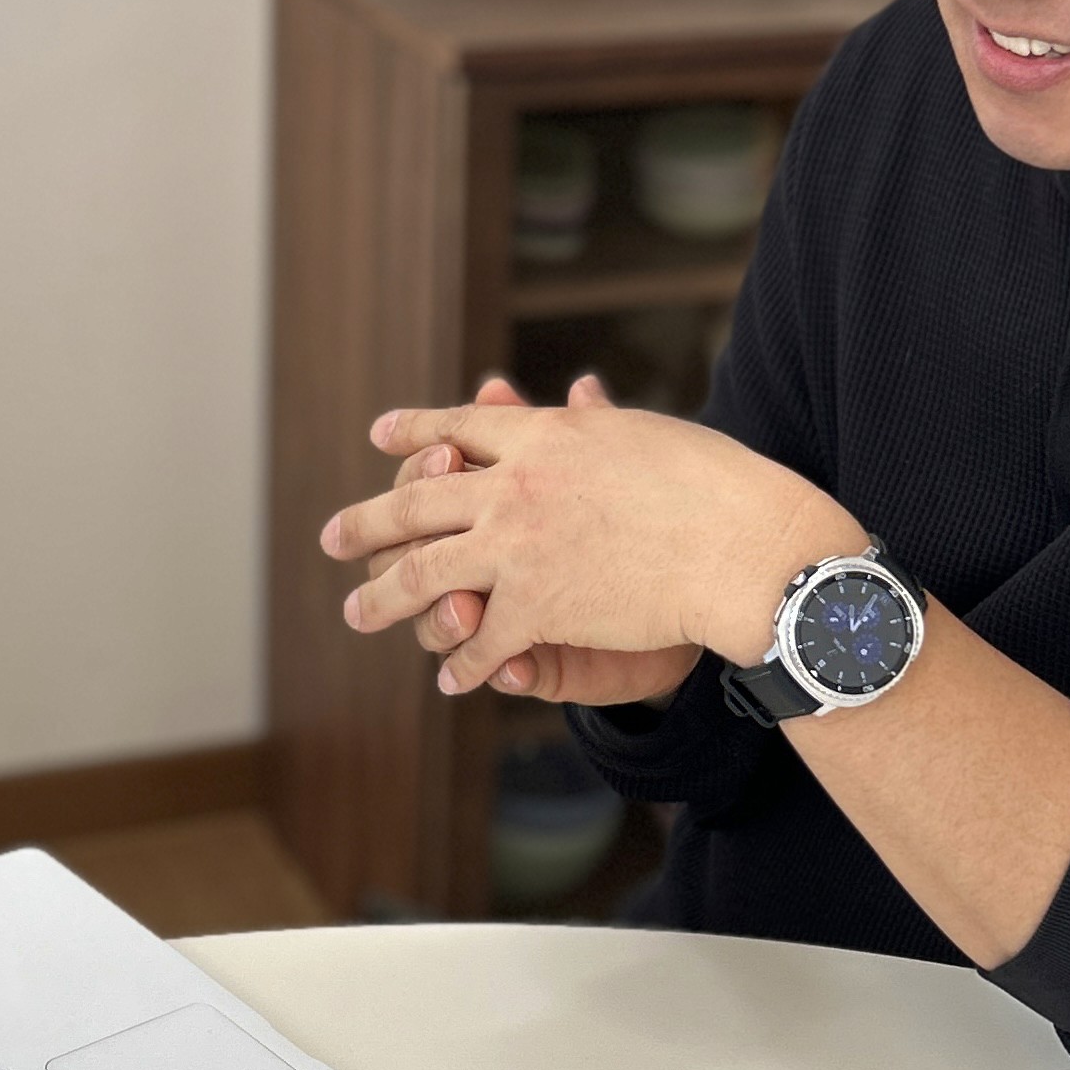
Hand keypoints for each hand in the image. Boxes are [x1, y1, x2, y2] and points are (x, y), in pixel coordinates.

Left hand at [323, 395, 853, 695]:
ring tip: (357, 613)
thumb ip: (592, 423)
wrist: (736, 542)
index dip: (415, 432)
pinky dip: (465, 665)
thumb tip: (577, 390)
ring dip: (385, 599)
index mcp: (540, 436)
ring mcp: (518, 549)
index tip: (381, 434)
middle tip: (333, 537)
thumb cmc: (709, 482)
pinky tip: (452, 679)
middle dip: (368, 521)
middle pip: (417, 501)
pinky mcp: (536, 608)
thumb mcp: (639, 433)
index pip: (459, 427)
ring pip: (425, 575)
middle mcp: (514, 487)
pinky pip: (483, 642)